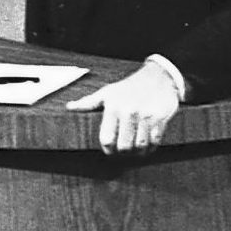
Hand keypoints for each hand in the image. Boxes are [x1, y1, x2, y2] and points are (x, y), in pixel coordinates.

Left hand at [66, 60, 180, 154]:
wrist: (158, 77)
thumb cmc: (128, 87)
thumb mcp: (107, 92)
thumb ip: (88, 102)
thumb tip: (69, 107)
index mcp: (113, 108)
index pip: (107, 138)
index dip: (108, 150)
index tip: (110, 151)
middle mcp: (129, 113)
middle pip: (124, 146)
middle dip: (123, 153)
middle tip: (123, 153)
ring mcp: (146, 116)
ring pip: (140, 146)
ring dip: (138, 152)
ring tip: (135, 152)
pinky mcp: (160, 118)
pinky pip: (155, 141)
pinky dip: (151, 147)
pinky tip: (147, 146)